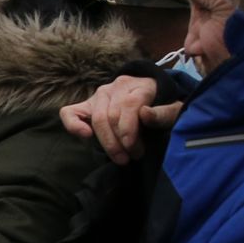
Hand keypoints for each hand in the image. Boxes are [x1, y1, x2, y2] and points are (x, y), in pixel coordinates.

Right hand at [58, 74, 179, 164]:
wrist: (151, 99)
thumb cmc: (163, 108)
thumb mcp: (174, 110)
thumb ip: (164, 113)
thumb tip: (144, 114)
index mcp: (140, 85)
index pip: (129, 105)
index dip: (130, 129)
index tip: (135, 150)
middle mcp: (117, 86)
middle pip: (112, 115)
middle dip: (120, 141)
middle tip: (131, 157)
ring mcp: (99, 95)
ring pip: (96, 118)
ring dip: (106, 141)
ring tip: (119, 157)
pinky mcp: (86, 105)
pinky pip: (69, 113)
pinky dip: (73, 125)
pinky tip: (86, 136)